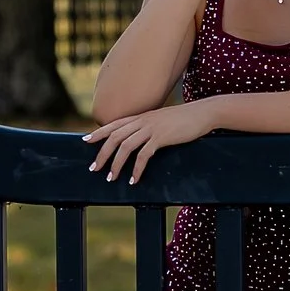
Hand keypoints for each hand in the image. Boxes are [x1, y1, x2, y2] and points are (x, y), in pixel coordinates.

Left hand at [84, 104, 217, 182]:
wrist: (203, 113)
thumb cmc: (187, 118)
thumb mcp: (164, 120)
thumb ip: (151, 126)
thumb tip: (144, 136)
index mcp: (141, 117)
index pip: (114, 125)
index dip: (98, 133)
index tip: (86, 141)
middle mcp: (142, 121)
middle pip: (114, 138)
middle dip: (102, 154)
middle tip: (95, 169)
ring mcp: (151, 129)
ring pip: (125, 147)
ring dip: (116, 164)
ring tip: (112, 178)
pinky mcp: (161, 138)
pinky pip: (144, 155)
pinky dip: (137, 169)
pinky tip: (134, 178)